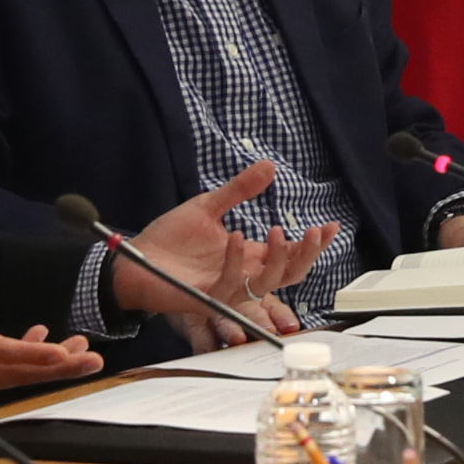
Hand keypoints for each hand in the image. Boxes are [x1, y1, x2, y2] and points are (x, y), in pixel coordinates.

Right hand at [0, 234, 102, 401]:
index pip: (1, 353)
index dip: (35, 354)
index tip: (64, 354)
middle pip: (18, 371)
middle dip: (58, 365)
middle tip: (93, 359)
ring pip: (13, 376)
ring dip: (45, 364)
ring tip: (79, 351)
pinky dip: (22, 361)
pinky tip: (37, 341)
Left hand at [122, 164, 334, 344]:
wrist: (132, 259)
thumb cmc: (168, 239)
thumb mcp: (207, 206)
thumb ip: (239, 190)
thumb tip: (270, 165)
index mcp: (247, 256)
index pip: (290, 256)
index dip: (313, 244)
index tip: (331, 225)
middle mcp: (242, 275)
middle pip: (290, 275)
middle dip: (308, 255)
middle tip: (316, 231)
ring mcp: (225, 289)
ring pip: (267, 284)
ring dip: (279, 260)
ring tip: (278, 231)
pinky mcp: (205, 298)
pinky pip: (229, 285)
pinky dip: (235, 260)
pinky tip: (236, 236)